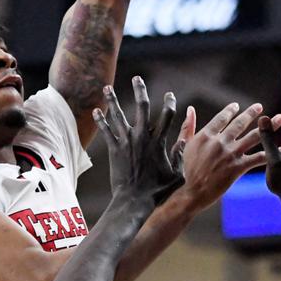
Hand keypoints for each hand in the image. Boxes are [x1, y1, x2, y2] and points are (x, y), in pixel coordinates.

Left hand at [93, 77, 184, 204]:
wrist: (134, 202)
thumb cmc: (157, 192)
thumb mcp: (177, 175)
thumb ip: (181, 156)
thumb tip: (184, 142)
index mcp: (159, 141)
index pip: (167, 115)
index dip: (170, 102)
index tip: (169, 95)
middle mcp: (142, 137)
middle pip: (142, 107)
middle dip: (140, 90)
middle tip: (137, 79)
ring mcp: (126, 142)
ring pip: (118, 115)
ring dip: (112, 100)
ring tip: (107, 88)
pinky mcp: (114, 150)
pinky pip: (106, 131)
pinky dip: (101, 120)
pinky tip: (96, 110)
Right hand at [172, 101, 280, 214]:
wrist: (191, 193)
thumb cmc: (185, 171)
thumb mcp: (184, 146)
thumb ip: (188, 126)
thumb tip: (190, 109)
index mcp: (206, 135)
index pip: (221, 118)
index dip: (230, 111)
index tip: (237, 105)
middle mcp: (220, 142)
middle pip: (239, 123)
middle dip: (251, 113)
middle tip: (259, 106)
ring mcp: (230, 154)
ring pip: (253, 137)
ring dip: (268, 127)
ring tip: (279, 119)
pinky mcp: (238, 168)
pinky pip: (257, 158)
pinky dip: (269, 152)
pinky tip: (280, 148)